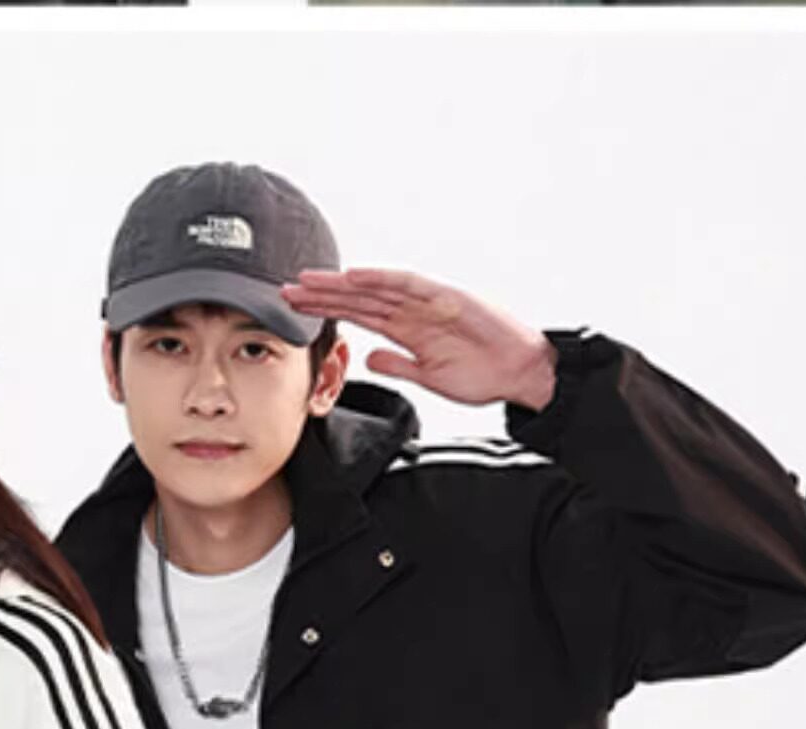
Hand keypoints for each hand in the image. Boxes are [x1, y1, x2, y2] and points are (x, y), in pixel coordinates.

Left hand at [279, 269, 557, 412]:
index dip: (327, 311)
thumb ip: (397, 364)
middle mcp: (413, 310)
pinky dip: (381, 279)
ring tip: (308, 280)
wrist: (520, 372)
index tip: (296, 311)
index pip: (358, 315)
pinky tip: (354, 276)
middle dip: (323, 294)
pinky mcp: (445, 299)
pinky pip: (408, 285)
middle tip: (285, 289)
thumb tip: (368, 357)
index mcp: (407, 329)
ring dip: (341, 282)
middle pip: (359, 297)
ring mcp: (428, 302)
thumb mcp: (428, 377)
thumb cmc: (482, 373)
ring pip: (375, 287)